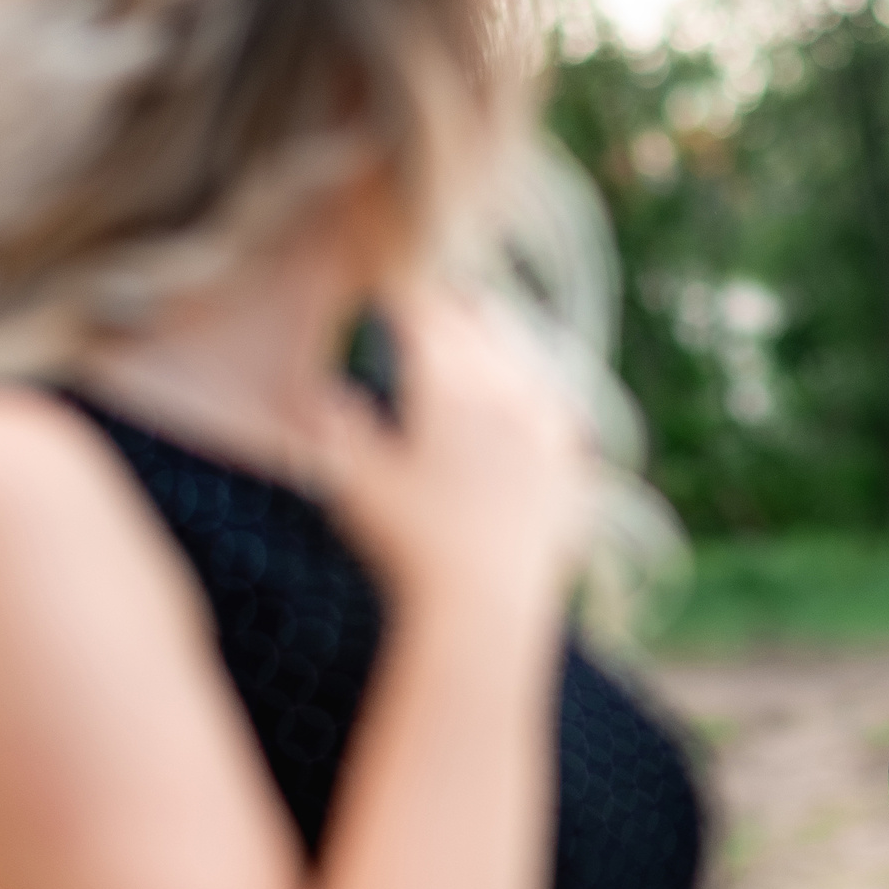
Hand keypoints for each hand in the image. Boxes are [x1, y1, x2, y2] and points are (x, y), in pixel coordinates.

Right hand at [307, 285, 595, 620]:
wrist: (487, 605)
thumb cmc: (409, 547)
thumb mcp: (354, 484)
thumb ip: (335, 431)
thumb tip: (317, 392)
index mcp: (449, 388)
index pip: (425, 316)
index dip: (402, 293)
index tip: (384, 282)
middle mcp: (505, 395)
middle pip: (479, 325)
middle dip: (451, 303)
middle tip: (431, 291)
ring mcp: (546, 427)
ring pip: (527, 354)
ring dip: (500, 332)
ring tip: (483, 320)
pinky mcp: (571, 463)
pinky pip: (561, 405)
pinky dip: (543, 383)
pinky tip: (538, 386)